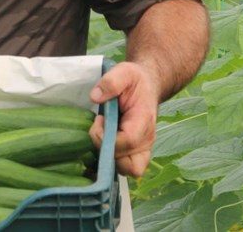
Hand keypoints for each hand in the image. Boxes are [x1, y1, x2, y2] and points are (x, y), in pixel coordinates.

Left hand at [88, 61, 160, 177]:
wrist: (147, 85)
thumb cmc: (135, 80)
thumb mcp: (124, 72)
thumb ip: (111, 82)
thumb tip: (95, 97)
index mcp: (144, 121)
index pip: (127, 142)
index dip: (106, 137)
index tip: (99, 119)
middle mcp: (146, 140)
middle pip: (128, 165)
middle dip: (107, 151)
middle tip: (99, 129)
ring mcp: (142, 148)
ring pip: (128, 170)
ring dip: (109, 158)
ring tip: (102, 135)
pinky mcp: (136, 151)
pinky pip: (125, 166)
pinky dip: (112, 159)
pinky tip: (103, 140)